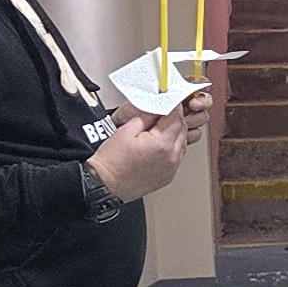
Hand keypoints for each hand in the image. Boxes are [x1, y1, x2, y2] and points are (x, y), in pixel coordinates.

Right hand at [88, 95, 203, 201]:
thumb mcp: (125, 131)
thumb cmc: (111, 161)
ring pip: (182, 143)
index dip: (173, 107)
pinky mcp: (169, 176)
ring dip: (175, 134)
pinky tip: (159, 145)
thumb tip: (156, 108)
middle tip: (163, 113)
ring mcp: (171, 168)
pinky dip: (172, 148)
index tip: (169, 102)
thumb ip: (145, 117)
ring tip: (159, 130)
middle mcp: (171, 156)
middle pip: (182, 130)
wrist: (105, 184)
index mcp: (161, 143)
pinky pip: (177, 156)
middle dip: (175, 119)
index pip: (176, 118)